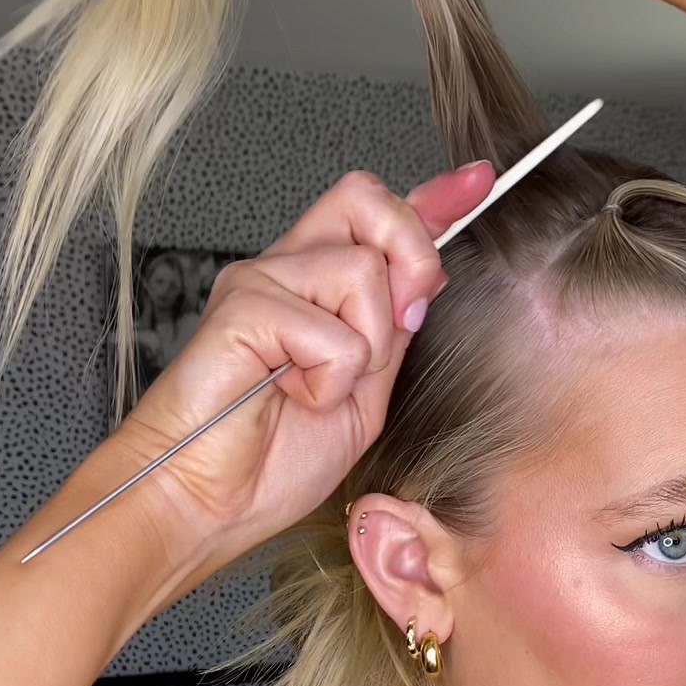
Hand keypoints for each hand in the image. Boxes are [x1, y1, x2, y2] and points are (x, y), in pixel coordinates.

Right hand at [113, 160, 492, 577]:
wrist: (207, 505)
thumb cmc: (267, 462)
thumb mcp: (364, 395)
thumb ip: (391, 334)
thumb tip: (427, 280)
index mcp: (317, 288)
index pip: (375, 217)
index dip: (433, 197)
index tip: (478, 180)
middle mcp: (286, 271)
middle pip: (367, 199)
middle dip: (411, 253)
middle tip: (400, 327)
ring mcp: (260, 283)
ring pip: (361, 271)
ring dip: (364, 348)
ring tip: (320, 389)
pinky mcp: (241, 309)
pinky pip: (330, 330)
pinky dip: (329, 379)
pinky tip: (295, 398)